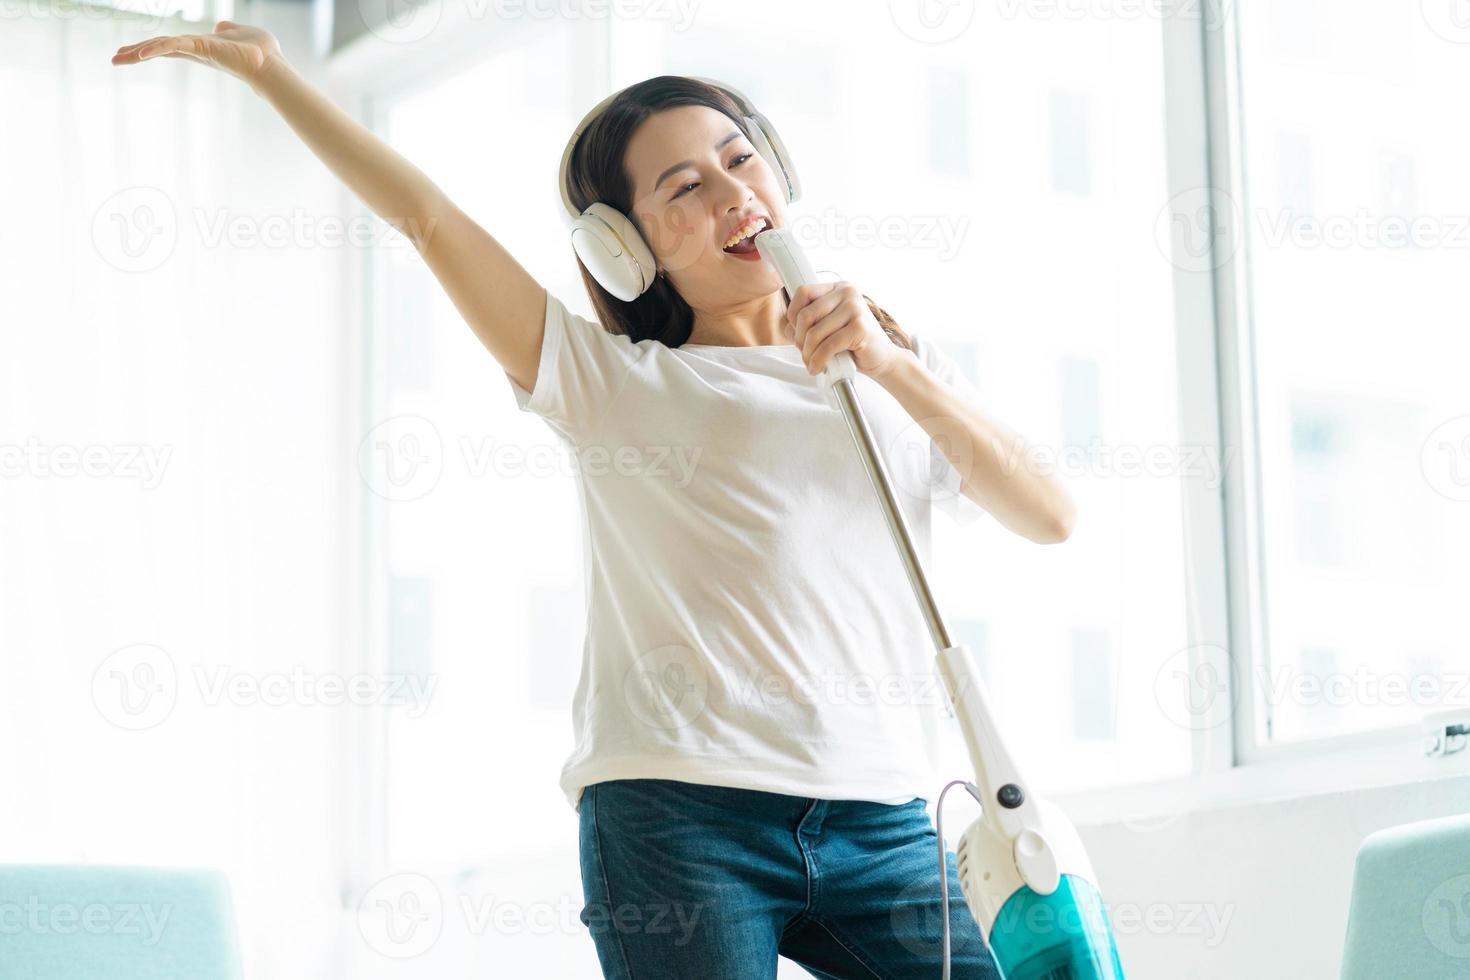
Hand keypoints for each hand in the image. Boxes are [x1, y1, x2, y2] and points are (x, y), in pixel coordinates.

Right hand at [111, 20, 283, 89]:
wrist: (272, 65)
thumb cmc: (262, 52)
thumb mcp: (240, 34)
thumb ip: (228, 30)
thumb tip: (223, 28)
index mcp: (201, 46)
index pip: (170, 45)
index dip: (152, 47)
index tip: (133, 51)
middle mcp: (196, 51)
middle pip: (160, 49)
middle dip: (136, 53)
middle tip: (114, 58)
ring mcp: (197, 52)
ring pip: (162, 48)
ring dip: (138, 53)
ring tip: (116, 58)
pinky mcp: (201, 50)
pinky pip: (174, 46)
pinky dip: (158, 48)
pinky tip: (140, 53)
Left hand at [783, 281, 906, 380]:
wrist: (883, 359)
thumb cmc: (854, 343)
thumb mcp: (829, 327)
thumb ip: (810, 324)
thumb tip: (788, 329)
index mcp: (838, 288)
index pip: (803, 292)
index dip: (793, 315)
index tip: (797, 333)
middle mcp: (847, 293)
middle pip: (806, 315)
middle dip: (800, 339)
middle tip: (804, 353)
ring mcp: (855, 308)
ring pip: (815, 333)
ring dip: (808, 354)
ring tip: (811, 363)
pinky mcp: (859, 328)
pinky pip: (827, 347)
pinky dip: (818, 361)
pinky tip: (818, 368)